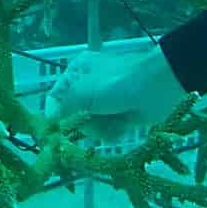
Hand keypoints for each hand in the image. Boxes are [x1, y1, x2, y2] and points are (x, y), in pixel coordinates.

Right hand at [50, 43, 185, 121]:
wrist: (157, 87)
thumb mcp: (83, 92)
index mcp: (76, 73)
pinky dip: (114, 132)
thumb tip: (49, 121)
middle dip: (86, 123)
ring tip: (115, 121)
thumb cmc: (116, 84)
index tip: (57, 133)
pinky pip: (107, 132)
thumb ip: (62, 107)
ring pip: (90, 128)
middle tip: (96, 118)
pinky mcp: (119, 116)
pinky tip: (123, 126)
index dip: (55, 117)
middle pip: (73, 118)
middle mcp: (87, 87)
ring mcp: (104, 103)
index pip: (54, 100)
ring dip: (102, 128)